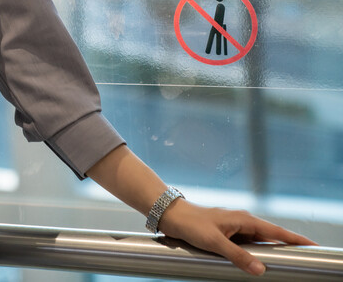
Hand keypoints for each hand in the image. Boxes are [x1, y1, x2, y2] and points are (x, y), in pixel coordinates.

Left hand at [157, 198, 317, 275]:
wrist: (170, 215)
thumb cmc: (190, 223)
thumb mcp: (215, 242)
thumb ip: (238, 256)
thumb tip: (260, 269)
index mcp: (244, 219)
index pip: (277, 231)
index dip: (296, 239)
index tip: (314, 246)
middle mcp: (242, 222)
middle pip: (271, 238)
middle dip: (286, 248)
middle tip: (301, 259)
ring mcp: (234, 228)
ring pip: (257, 243)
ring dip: (268, 252)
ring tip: (282, 263)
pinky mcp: (225, 234)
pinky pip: (245, 245)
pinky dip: (252, 254)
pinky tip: (254, 262)